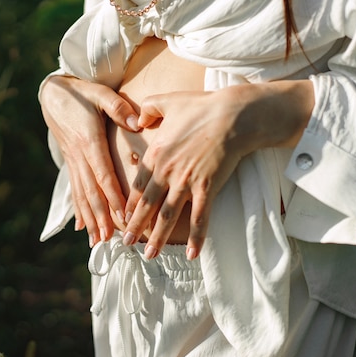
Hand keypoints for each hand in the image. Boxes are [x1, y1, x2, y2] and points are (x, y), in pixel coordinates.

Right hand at [39, 75, 139, 246]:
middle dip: (102, 216)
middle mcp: (79, 156)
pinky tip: (81, 228)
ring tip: (97, 241)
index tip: (123, 215)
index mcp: (89, 141)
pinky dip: (79, 210)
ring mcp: (73, 161)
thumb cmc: (82, 92)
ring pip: (82, 194)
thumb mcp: (100, 93)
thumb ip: (118, 108)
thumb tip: (136, 123)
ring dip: (90, 219)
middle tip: (110, 239)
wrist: (53, 94)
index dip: (113, 196)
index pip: (103, 174)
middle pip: (92, 191)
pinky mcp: (70, 162)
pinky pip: (75, 190)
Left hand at [122, 90, 246, 259]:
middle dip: (136, 227)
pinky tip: (192, 254)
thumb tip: (138, 119)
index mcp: (155, 154)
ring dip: (158, 237)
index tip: (122, 219)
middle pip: (147, 205)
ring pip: (169, 216)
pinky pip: (200, 217)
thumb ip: (148, 109)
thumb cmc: (202, 107)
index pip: (137, 185)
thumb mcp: (168, 101)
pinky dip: (197, 237)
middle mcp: (167, 172)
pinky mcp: (208, 187)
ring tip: (150, 255)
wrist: (233, 115)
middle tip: (127, 244)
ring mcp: (187, 182)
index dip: (129, 205)